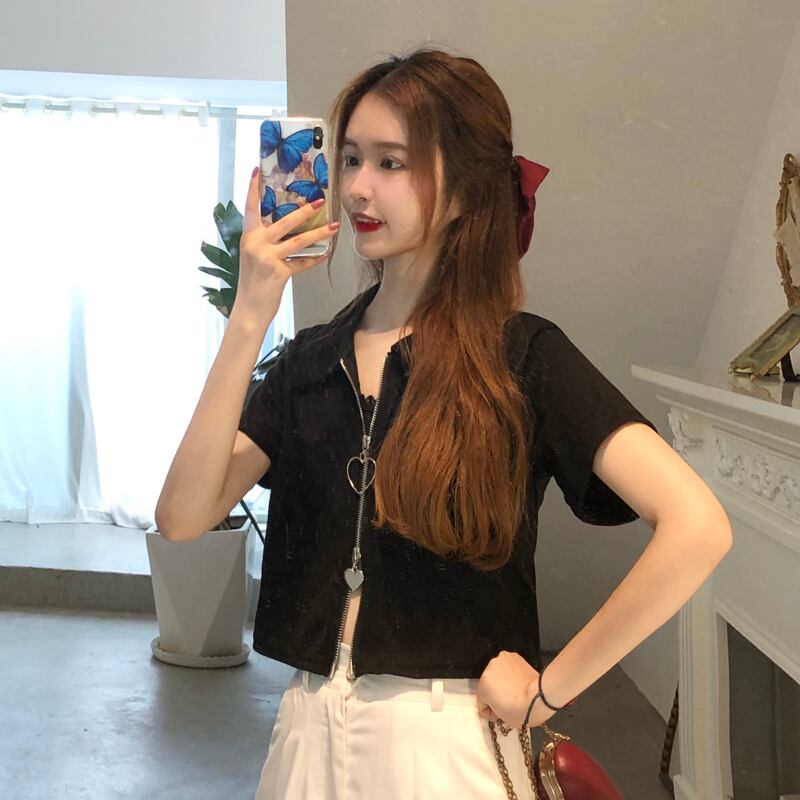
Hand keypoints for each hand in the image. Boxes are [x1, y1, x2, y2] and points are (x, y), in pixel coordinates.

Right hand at [235, 166, 337, 322]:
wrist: (249, 309)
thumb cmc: (253, 282)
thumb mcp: (253, 256)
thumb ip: (265, 241)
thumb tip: (285, 227)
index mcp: (248, 237)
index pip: (250, 208)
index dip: (252, 189)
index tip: (257, 170)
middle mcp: (256, 244)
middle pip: (283, 221)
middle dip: (303, 210)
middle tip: (320, 200)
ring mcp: (267, 258)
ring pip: (298, 241)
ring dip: (319, 233)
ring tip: (334, 225)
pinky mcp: (279, 273)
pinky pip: (302, 263)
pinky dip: (315, 259)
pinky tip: (325, 254)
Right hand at [476, 650, 556, 728]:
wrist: (539, 697)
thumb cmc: (521, 710)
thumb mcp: (501, 717)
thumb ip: (494, 707)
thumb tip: (497, 703)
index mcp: (484, 684)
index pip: (481, 701)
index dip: (489, 710)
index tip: (497, 714)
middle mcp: (490, 668)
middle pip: (489, 684)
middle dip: (495, 693)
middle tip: (507, 702)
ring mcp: (502, 660)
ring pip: (498, 673)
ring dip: (503, 680)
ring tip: (515, 690)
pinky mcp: (514, 656)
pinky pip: (508, 667)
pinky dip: (512, 673)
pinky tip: (519, 681)